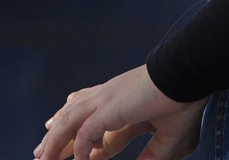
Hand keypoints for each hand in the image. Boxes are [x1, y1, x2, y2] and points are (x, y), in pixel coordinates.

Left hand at [34, 65, 203, 159]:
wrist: (188, 77)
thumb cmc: (184, 101)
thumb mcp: (166, 136)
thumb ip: (152, 154)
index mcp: (119, 100)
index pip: (86, 113)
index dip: (72, 127)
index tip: (60, 139)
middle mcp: (107, 97)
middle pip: (71, 117)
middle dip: (55, 136)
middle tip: (40, 152)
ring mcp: (105, 101)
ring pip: (69, 122)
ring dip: (54, 142)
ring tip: (43, 159)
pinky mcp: (108, 109)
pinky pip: (84, 132)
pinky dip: (78, 148)